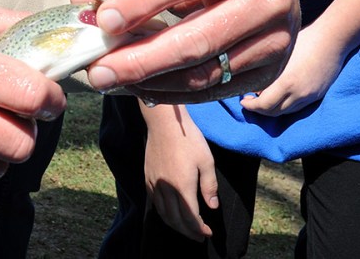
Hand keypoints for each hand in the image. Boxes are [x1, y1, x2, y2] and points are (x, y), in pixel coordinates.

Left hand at [71, 0, 299, 103]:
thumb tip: (80, 1)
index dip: (142, 1)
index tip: (104, 21)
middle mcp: (268, 1)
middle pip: (195, 38)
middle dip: (140, 58)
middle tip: (97, 71)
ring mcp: (275, 42)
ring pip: (202, 73)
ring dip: (148, 81)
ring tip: (110, 80)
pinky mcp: (269, 75)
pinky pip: (210, 93)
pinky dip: (168, 92)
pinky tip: (137, 87)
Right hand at [143, 104, 216, 241]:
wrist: (164, 123)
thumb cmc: (189, 139)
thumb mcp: (206, 161)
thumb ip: (209, 186)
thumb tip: (212, 206)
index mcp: (182, 186)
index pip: (191, 217)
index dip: (200, 228)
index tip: (208, 233)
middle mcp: (166, 188)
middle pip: (176, 220)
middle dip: (188, 231)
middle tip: (199, 236)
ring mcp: (155, 183)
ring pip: (163, 213)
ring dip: (175, 225)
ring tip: (185, 229)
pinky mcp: (148, 177)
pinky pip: (154, 202)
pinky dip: (163, 212)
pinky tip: (170, 212)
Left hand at [240, 23, 342, 115]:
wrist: (332, 39)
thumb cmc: (303, 40)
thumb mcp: (280, 55)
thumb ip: (267, 72)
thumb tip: (252, 86)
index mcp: (286, 82)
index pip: (264, 105)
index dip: (251, 105)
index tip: (242, 99)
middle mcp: (298, 93)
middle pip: (274, 112)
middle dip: (258, 110)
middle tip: (248, 101)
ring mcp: (309, 96)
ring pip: (286, 112)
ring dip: (272, 109)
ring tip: (261, 99)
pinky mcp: (317, 95)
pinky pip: (298, 108)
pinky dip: (285, 106)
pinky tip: (278, 97)